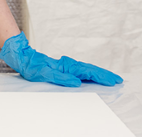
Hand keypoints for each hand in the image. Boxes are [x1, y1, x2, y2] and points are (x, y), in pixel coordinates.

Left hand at [0, 32, 122, 86]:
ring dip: (100, 75)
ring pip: (88, 70)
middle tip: (118, 80)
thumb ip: (60, 78)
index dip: (101, 77)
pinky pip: (82, 72)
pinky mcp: (66, 69)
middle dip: (105, 75)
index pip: (88, 72)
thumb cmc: (32, 66)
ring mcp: (68, 67)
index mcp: (67, 66)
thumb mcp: (44, 73)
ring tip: (112, 79)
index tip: (112, 80)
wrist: (24, 58)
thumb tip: (76, 82)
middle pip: (91, 70)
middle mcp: (69, 65)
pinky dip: (91, 74)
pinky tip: (96, 78)